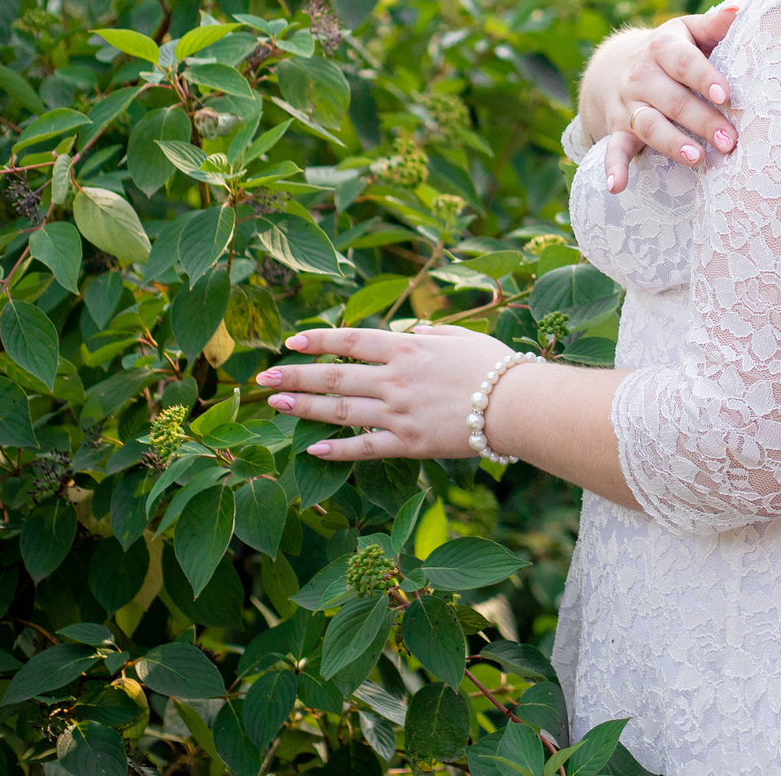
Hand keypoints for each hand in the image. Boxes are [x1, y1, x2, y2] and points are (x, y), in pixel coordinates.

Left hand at [256, 324, 522, 460]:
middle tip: (264, 377)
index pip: (351, 340)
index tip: (291, 342)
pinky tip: (312, 449)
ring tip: (277, 404)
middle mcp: (394, 379)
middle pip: (334, 376)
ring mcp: (397, 413)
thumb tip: (412, 331)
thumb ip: (431, 333)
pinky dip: (336, 449)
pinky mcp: (407, 443)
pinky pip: (364, 447)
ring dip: (304, 407)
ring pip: (339, 410)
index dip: (318, 340)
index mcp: (407, 348)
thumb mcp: (463, 338)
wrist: (517, 405)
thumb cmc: (497, 367)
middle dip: (295, 375)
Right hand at [580, 6, 740, 191]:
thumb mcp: (687, 32)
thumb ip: (713, 25)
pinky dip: (612, 167)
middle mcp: (643, 76)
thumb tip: (741, 11)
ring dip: (672, 144)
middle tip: (730, 141)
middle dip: (702, 121)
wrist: (615, 66)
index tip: (725, 95)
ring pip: (650, 125)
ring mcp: (629, 104)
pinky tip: (616, 186)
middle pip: (673, 100)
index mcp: (663, 48)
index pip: (685, 63)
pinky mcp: (619, 129)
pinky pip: (613, 148)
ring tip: (696, 158)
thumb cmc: (672, 51)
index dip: (705, 78)